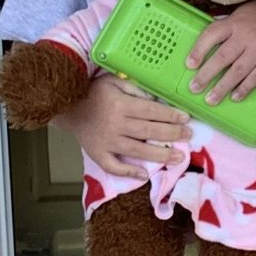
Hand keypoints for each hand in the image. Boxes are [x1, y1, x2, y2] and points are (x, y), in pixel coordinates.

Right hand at [53, 76, 190, 177]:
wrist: (67, 108)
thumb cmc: (93, 92)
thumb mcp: (113, 81)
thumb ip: (135, 88)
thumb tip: (156, 100)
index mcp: (120, 105)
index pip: (150, 111)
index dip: (170, 115)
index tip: (185, 118)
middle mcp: (114, 124)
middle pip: (148, 131)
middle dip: (172, 134)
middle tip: (189, 135)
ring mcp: (106, 141)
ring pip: (137, 150)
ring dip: (160, 155)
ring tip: (179, 157)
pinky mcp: (97, 154)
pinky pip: (114, 166)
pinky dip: (128, 172)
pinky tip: (145, 175)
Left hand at [185, 0, 255, 104]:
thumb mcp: (241, 14)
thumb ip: (225, 27)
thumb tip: (204, 44)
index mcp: (235, 23)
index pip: (212, 34)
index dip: (199, 49)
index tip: (189, 64)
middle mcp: (246, 36)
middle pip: (223, 56)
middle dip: (207, 74)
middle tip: (194, 87)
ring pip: (239, 70)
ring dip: (223, 87)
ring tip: (211, 99)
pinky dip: (245, 88)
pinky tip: (235, 96)